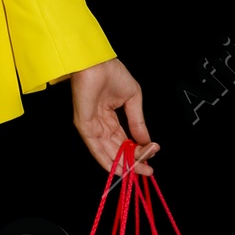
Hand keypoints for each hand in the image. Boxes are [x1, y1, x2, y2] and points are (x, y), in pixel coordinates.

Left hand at [69, 57, 157, 176]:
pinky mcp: (84, 126)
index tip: (150, 156)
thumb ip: (138, 122)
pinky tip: (120, 169)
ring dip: (124, 164)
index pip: (124, 139)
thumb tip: (146, 140)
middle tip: (147, 171)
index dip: (137, 150)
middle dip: (133, 161)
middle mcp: (100, 123)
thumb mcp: (133, 99)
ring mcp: (91, 126)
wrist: (97, 63)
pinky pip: (95, 148)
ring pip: (108, 152)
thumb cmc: (110, 73)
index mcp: (110, 115)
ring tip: (139, 172)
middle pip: (117, 148)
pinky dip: (107, 160)